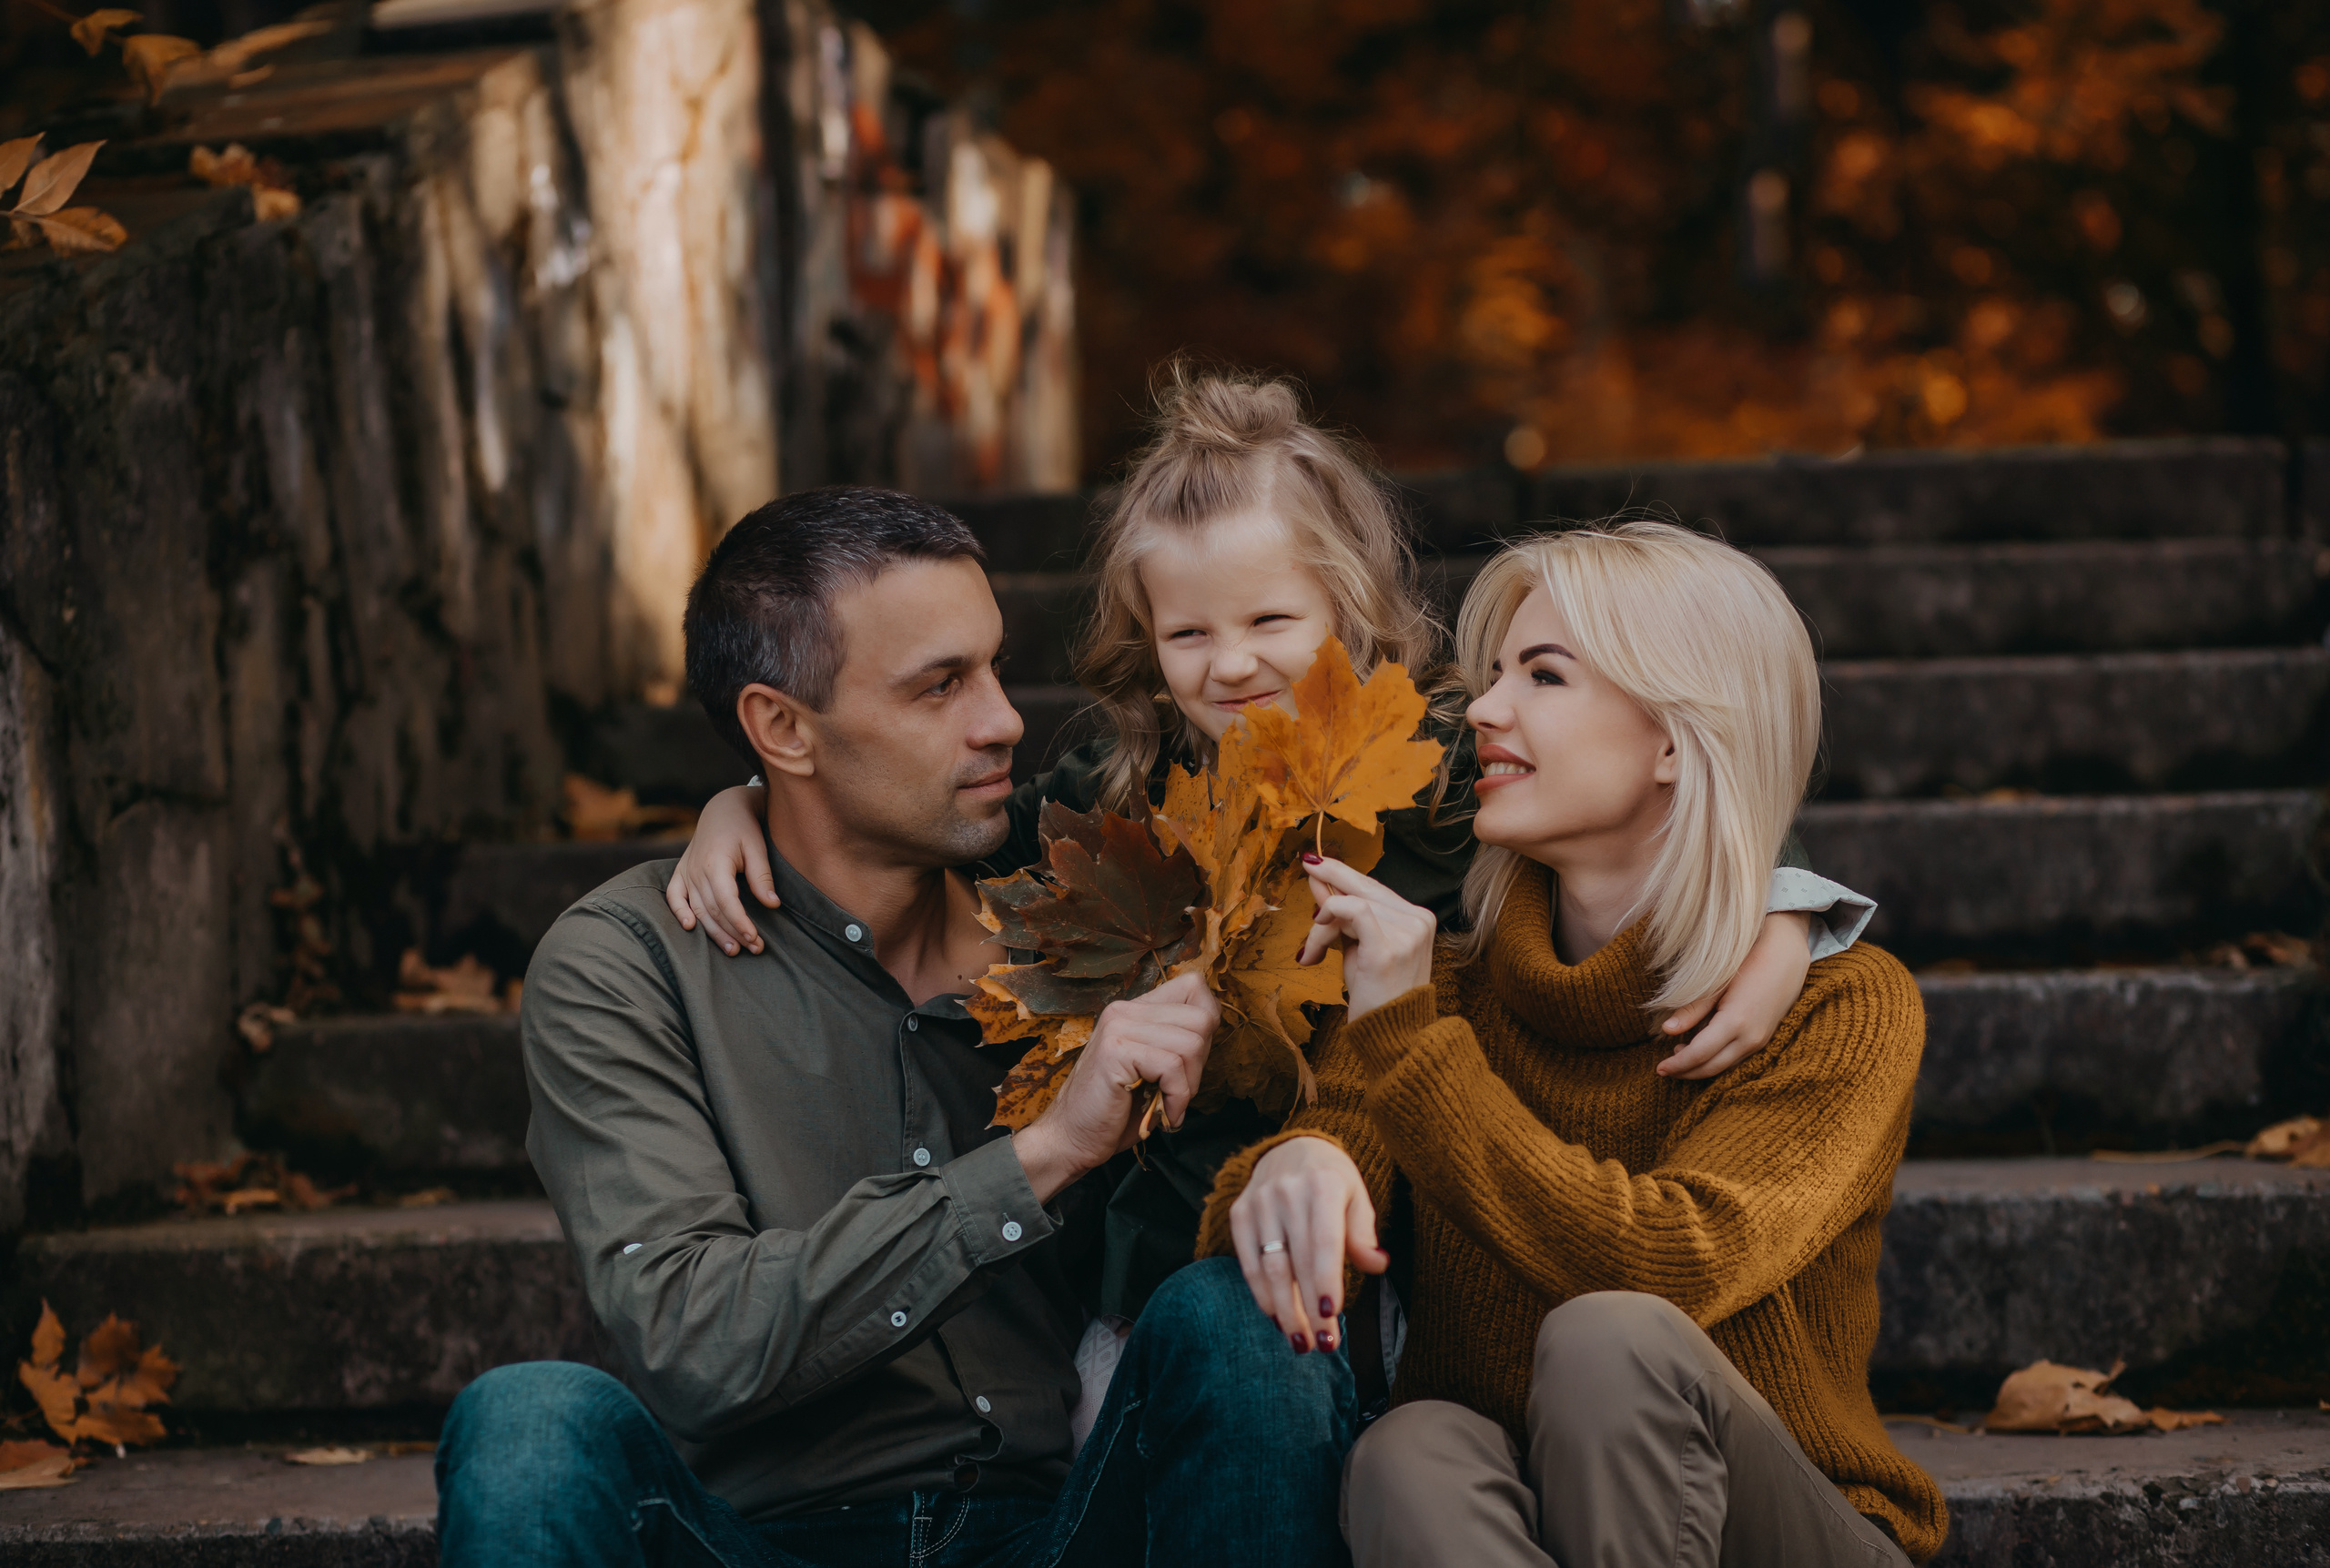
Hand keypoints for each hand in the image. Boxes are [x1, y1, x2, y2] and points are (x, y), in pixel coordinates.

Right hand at [664, 785, 776, 955]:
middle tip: (754, 949)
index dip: (740, 923)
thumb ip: (762, 876)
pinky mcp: (681, 872)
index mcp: (716, 863)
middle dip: (733, 933)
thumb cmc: (743, 828)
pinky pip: (674, 896)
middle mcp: (697, 870)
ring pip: (697, 909)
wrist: (722, 809)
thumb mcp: (757, 847)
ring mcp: (686, 871)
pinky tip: (689, 928)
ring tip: (733, 950)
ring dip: (713, 932)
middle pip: (713, 910)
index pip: (726, 902)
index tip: (754, 938)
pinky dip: (679, 912)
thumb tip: (773, 904)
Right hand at [1013, 972, 1218, 1201]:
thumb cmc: (1116, 1111)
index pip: (1194, 986)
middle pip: (1202, 1018)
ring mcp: (1119, 1026)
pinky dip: (1178, 1098)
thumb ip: (1177, 1044)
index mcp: (1135, 1010)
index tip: (1191, 1061)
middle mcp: (1125, 1010)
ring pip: (1192, 1043)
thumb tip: (1212, 1028)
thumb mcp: (1153, 1069)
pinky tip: (1164, 1114)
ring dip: (1189, 1086)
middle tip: (1177, 1091)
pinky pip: (1172, 1067)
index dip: (1207, 1024)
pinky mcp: (1116, 1050)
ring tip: (1168, 1104)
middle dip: (1200, 1063)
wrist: (1071, 1139)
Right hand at [1230, 1136, 1385, 1353]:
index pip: (1323, 1241)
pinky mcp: (1239, 1213)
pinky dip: (1262, 1295)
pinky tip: (1277, 1318)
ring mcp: (1259, 1202)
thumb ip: (1363, 1234)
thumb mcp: (1356, 1197)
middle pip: (1297, 1262)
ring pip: (1270, 1268)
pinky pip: (1249, 1263)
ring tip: (1301, 1342)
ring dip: (1284, 1311)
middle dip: (1309, 1309)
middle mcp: (1287, 1192)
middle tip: (1323, 1345)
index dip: (1325, 1280)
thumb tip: (1377, 1265)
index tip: (1330, 1315)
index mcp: (1323, 1185)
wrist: (1292, 1148)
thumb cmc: (1332, 1181)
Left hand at [1295, 855, 1436, 1019]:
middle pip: (1364, 888)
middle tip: (1307, 866)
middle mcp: (1418, 920)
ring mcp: (1407, 932)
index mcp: (1418, 918)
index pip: (1375, 889)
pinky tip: (1316, 936)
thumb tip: (1320, 882)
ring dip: (1321, 926)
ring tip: (1313, 951)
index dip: (1345, 875)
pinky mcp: (1388, 947)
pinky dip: (1328, 917)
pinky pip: (1351, 911)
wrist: (1395, 1034)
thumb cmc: (1377, 994)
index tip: (1319, 864)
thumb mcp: (1358, 947)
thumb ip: (1342, 914)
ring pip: (1350, 904)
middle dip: (1331, 878)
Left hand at [1657, 911, 1811, 1078]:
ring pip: (1726, 1065)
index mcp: (1736, 1022)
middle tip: (1663, 1070)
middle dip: (1687, 1072)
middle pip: (1712, 1067)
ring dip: (1701, 1067)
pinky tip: (1702, 1050)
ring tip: (1678, 1057)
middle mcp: (1751, 1037)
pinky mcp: (1765, 1036)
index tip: (1659, 1068)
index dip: (1678, 1064)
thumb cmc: (1749, 959)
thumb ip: (1692, 1009)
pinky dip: (1717, 1059)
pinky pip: (1737, 1057)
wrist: (1788, 952)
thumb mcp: (1716, 982)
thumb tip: (1666, 1030)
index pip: (1700, 1054)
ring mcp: (1761, 1039)